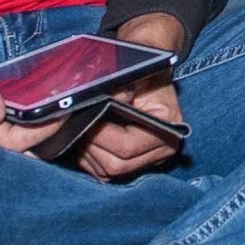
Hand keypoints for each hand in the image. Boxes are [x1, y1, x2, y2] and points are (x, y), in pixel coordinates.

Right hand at [0, 31, 61, 154]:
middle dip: (41, 136)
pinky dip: (21, 127)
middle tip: (66, 112)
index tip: (60, 114)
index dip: (39, 133)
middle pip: (12, 150)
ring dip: (33, 133)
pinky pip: (1, 134)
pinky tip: (36, 115)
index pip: (10, 142)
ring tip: (57, 113)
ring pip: (7, 144)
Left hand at [74, 13, 189, 179]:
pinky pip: (104, 172)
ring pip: (106, 172)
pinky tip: (84, 136)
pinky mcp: (133, 164)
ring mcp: (147, 161)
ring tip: (80, 127)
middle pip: (115, 165)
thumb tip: (96, 101)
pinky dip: (90, 157)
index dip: (99, 135)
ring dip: (86, 152)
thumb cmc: (145, 72)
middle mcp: (162, 151)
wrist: (151, 74)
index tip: (83, 117)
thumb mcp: (136, 73)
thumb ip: (119, 89)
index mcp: (169, 129)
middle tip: (76, 123)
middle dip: (89, 145)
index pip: (126, 146)